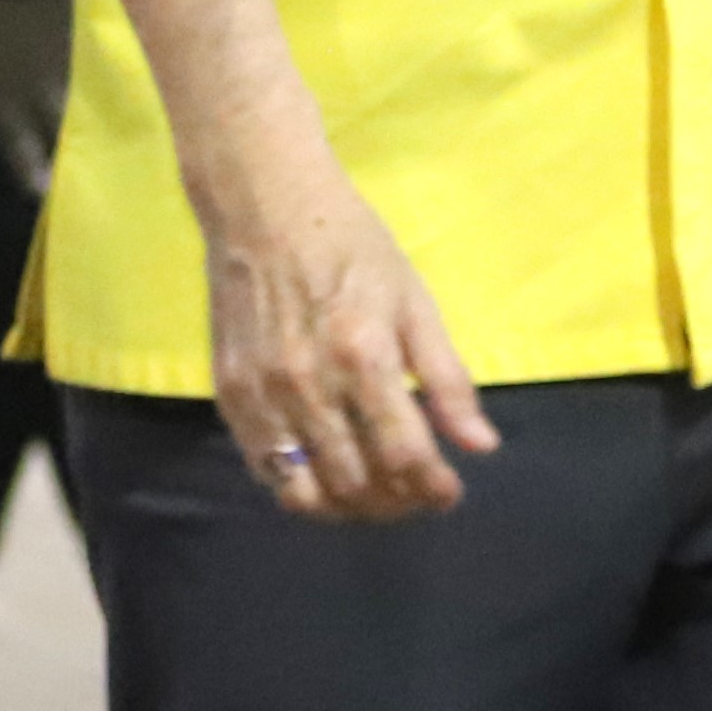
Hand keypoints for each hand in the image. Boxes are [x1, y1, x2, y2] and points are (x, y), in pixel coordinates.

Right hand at [195, 137, 491, 520]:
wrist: (262, 202)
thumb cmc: (350, 243)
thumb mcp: (414, 300)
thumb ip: (448, 379)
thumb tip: (481, 447)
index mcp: (364, 354)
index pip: (405, 455)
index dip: (433, 487)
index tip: (449, 490)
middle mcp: (309, 383)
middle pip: (358, 484)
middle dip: (399, 503)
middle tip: (417, 494)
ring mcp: (262, 392)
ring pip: (308, 491)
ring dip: (351, 507)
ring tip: (376, 496)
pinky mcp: (229, 393)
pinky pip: (264, 469)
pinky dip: (302, 487)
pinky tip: (327, 475)